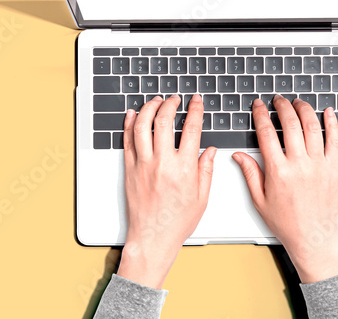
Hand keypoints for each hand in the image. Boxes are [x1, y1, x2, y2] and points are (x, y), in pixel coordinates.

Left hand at [117, 94, 215, 288]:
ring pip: (142, 126)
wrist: (152, 237)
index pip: (191, 129)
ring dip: (149, 108)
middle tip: (175, 99)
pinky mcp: (130, 169)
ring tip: (156, 101)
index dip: (195, 110)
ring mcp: (143, 165)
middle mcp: (162, 163)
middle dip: (170, 104)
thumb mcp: (202, 197)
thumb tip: (210, 150)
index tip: (196, 101)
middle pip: (164, 121)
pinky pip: (127, 140)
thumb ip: (206, 170)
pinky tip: (134, 114)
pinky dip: (129, 123)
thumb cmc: (176, 222)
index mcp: (184, 169)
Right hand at [233, 95, 337, 282]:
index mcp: (279, 172)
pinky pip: (335, 139)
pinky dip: (332, 123)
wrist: (313, 236)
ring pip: (312, 127)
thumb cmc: (287, 222)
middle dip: (282, 107)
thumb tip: (239, 155)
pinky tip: (327, 112)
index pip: (267, 134)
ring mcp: (319, 165)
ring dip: (304, 110)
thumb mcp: (260, 200)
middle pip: (290, 124)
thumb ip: (250, 173)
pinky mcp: (335, 168)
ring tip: (298, 103)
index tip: (259, 106)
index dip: (261, 115)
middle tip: (278, 100)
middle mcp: (300, 165)